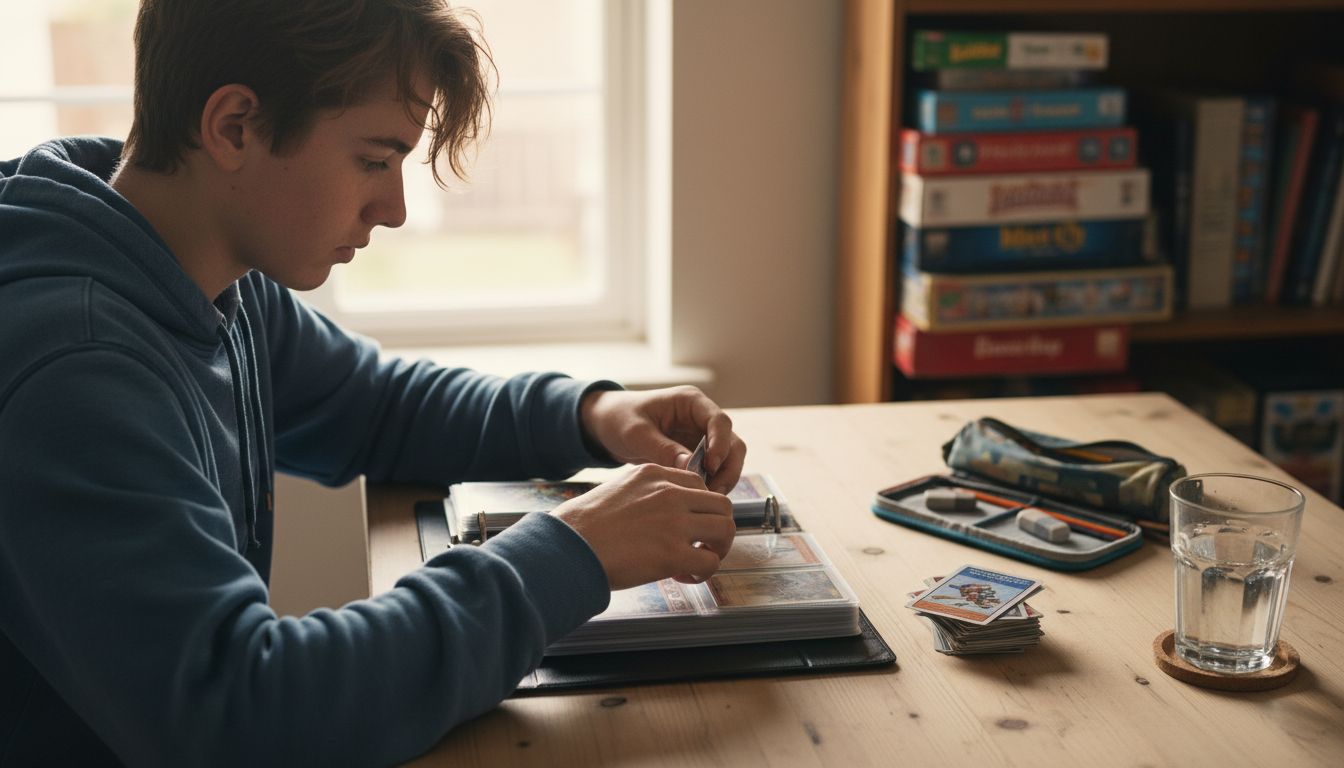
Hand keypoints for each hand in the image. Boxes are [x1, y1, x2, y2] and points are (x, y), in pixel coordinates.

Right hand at [552, 463, 735, 589]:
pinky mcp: (673, 553)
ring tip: (697, 562)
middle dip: (717, 527)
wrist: (566, 546)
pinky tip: (684, 576)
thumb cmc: (581, 525)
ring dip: (717, 548)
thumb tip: (656, 518)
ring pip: (725, 529)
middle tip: (702, 545)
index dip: (699, 509)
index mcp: (654, 474)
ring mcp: (674, 522)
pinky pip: (711, 561)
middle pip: (722, 504)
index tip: (688, 527)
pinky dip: (704, 572)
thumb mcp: (617, 491)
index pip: (699, 485)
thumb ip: (644, 496)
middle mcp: (669, 493)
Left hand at [579, 386, 746, 493]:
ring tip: (703, 499)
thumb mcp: (636, 433)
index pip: (719, 421)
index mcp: (690, 402)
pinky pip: (714, 471)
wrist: (607, 425)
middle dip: (727, 468)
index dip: (720, 444)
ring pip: (728, 460)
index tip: (709, 467)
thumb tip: (691, 468)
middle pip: (732, 443)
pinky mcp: (697, 455)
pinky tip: (697, 497)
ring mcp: (702, 437)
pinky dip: (710, 484)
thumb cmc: (619, 419)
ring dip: (722, 479)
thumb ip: (663, 449)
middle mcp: (702, 418)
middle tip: (712, 492)